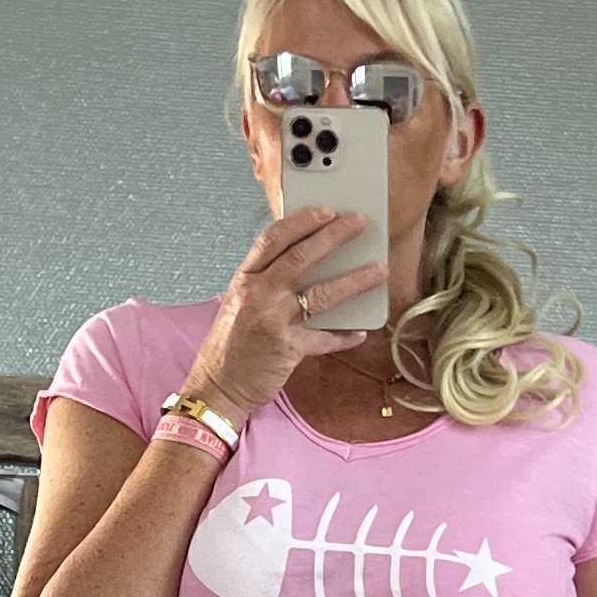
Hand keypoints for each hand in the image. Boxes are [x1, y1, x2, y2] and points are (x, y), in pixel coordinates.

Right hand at [181, 208, 388, 426]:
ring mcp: (272, 320)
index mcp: (246, 279)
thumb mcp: (240, 303)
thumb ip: (266, 283)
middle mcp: (258, 294)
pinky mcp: (287, 349)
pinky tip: (360, 332)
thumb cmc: (231, 347)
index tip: (325, 209)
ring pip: (320, 294)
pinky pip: (324, 339)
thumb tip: (306, 265)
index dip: (301, 221)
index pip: (273, 238)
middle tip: (359, 222)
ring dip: (353, 280)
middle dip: (334, 236)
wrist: (217, 387)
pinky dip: (344, 336)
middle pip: (301, 257)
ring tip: (378, 270)